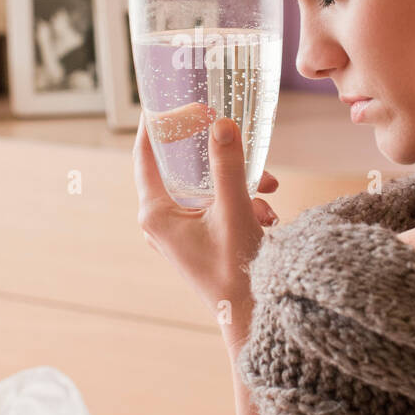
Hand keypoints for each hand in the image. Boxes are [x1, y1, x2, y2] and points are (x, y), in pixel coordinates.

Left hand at [133, 103, 278, 334]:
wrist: (249, 316)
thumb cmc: (235, 271)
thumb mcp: (235, 211)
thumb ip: (229, 165)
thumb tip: (221, 124)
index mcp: (156, 213)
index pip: (144, 155)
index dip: (153, 124)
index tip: (163, 99)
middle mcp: (161, 221)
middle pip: (179, 166)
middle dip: (213, 152)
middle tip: (226, 127)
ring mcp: (178, 231)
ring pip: (204, 186)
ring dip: (238, 182)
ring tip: (270, 190)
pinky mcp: (196, 239)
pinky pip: (215, 205)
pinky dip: (241, 201)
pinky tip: (267, 215)